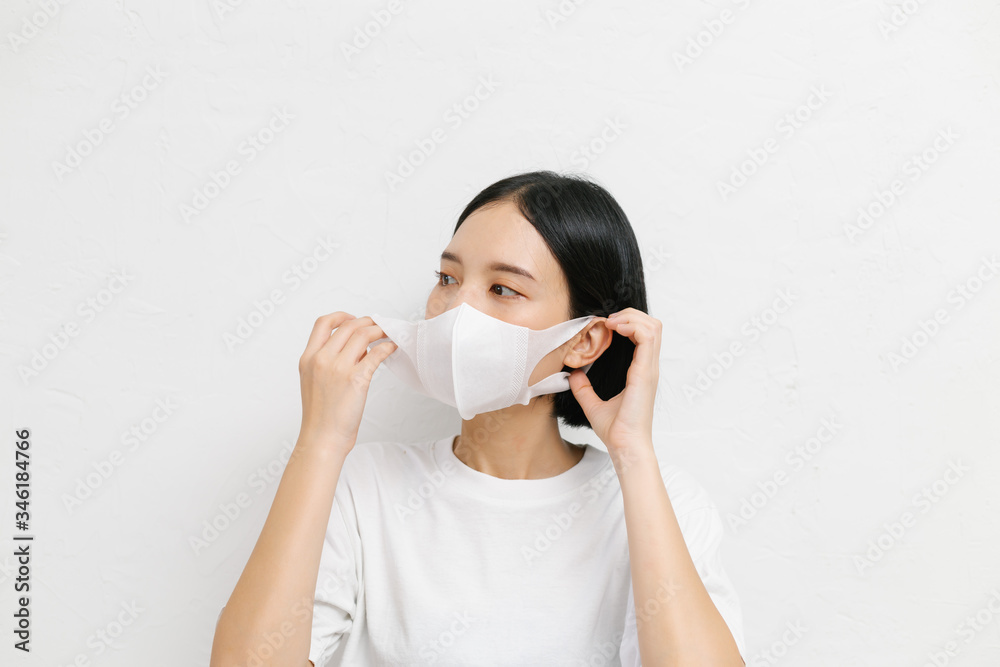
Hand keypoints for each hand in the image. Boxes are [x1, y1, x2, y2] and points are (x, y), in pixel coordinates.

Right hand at [296, 312, 396, 453]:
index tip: (353, 319)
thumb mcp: (316, 382)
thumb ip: (331, 361)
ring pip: (363, 335)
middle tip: (378, 326)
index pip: (323, 323)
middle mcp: (321, 359)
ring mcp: (338, 368)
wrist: (322, 439)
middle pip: (348, 326)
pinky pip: (376, 354)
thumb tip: (359, 348)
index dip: (341, 316)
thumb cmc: (321, 416)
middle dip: (367, 322)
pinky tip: (393, 348)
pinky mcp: (356, 379)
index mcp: (308, 358)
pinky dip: (387, 347)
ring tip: (388, 335)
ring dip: (379, 331)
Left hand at [568, 308, 659, 462]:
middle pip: (652, 325)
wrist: (625, 446)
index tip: (606, 325)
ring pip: (653, 327)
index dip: (628, 322)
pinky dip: (632, 326)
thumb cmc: (616, 431)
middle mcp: (648, 367)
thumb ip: (583, 389)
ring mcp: (650, 369)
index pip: (645, 335)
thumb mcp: (593, 405)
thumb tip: (573, 374)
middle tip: (608, 320)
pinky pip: (648, 338)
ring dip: (631, 317)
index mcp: (641, 372)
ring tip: (611, 322)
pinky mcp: (646, 373)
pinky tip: (614, 328)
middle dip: (630, 314)